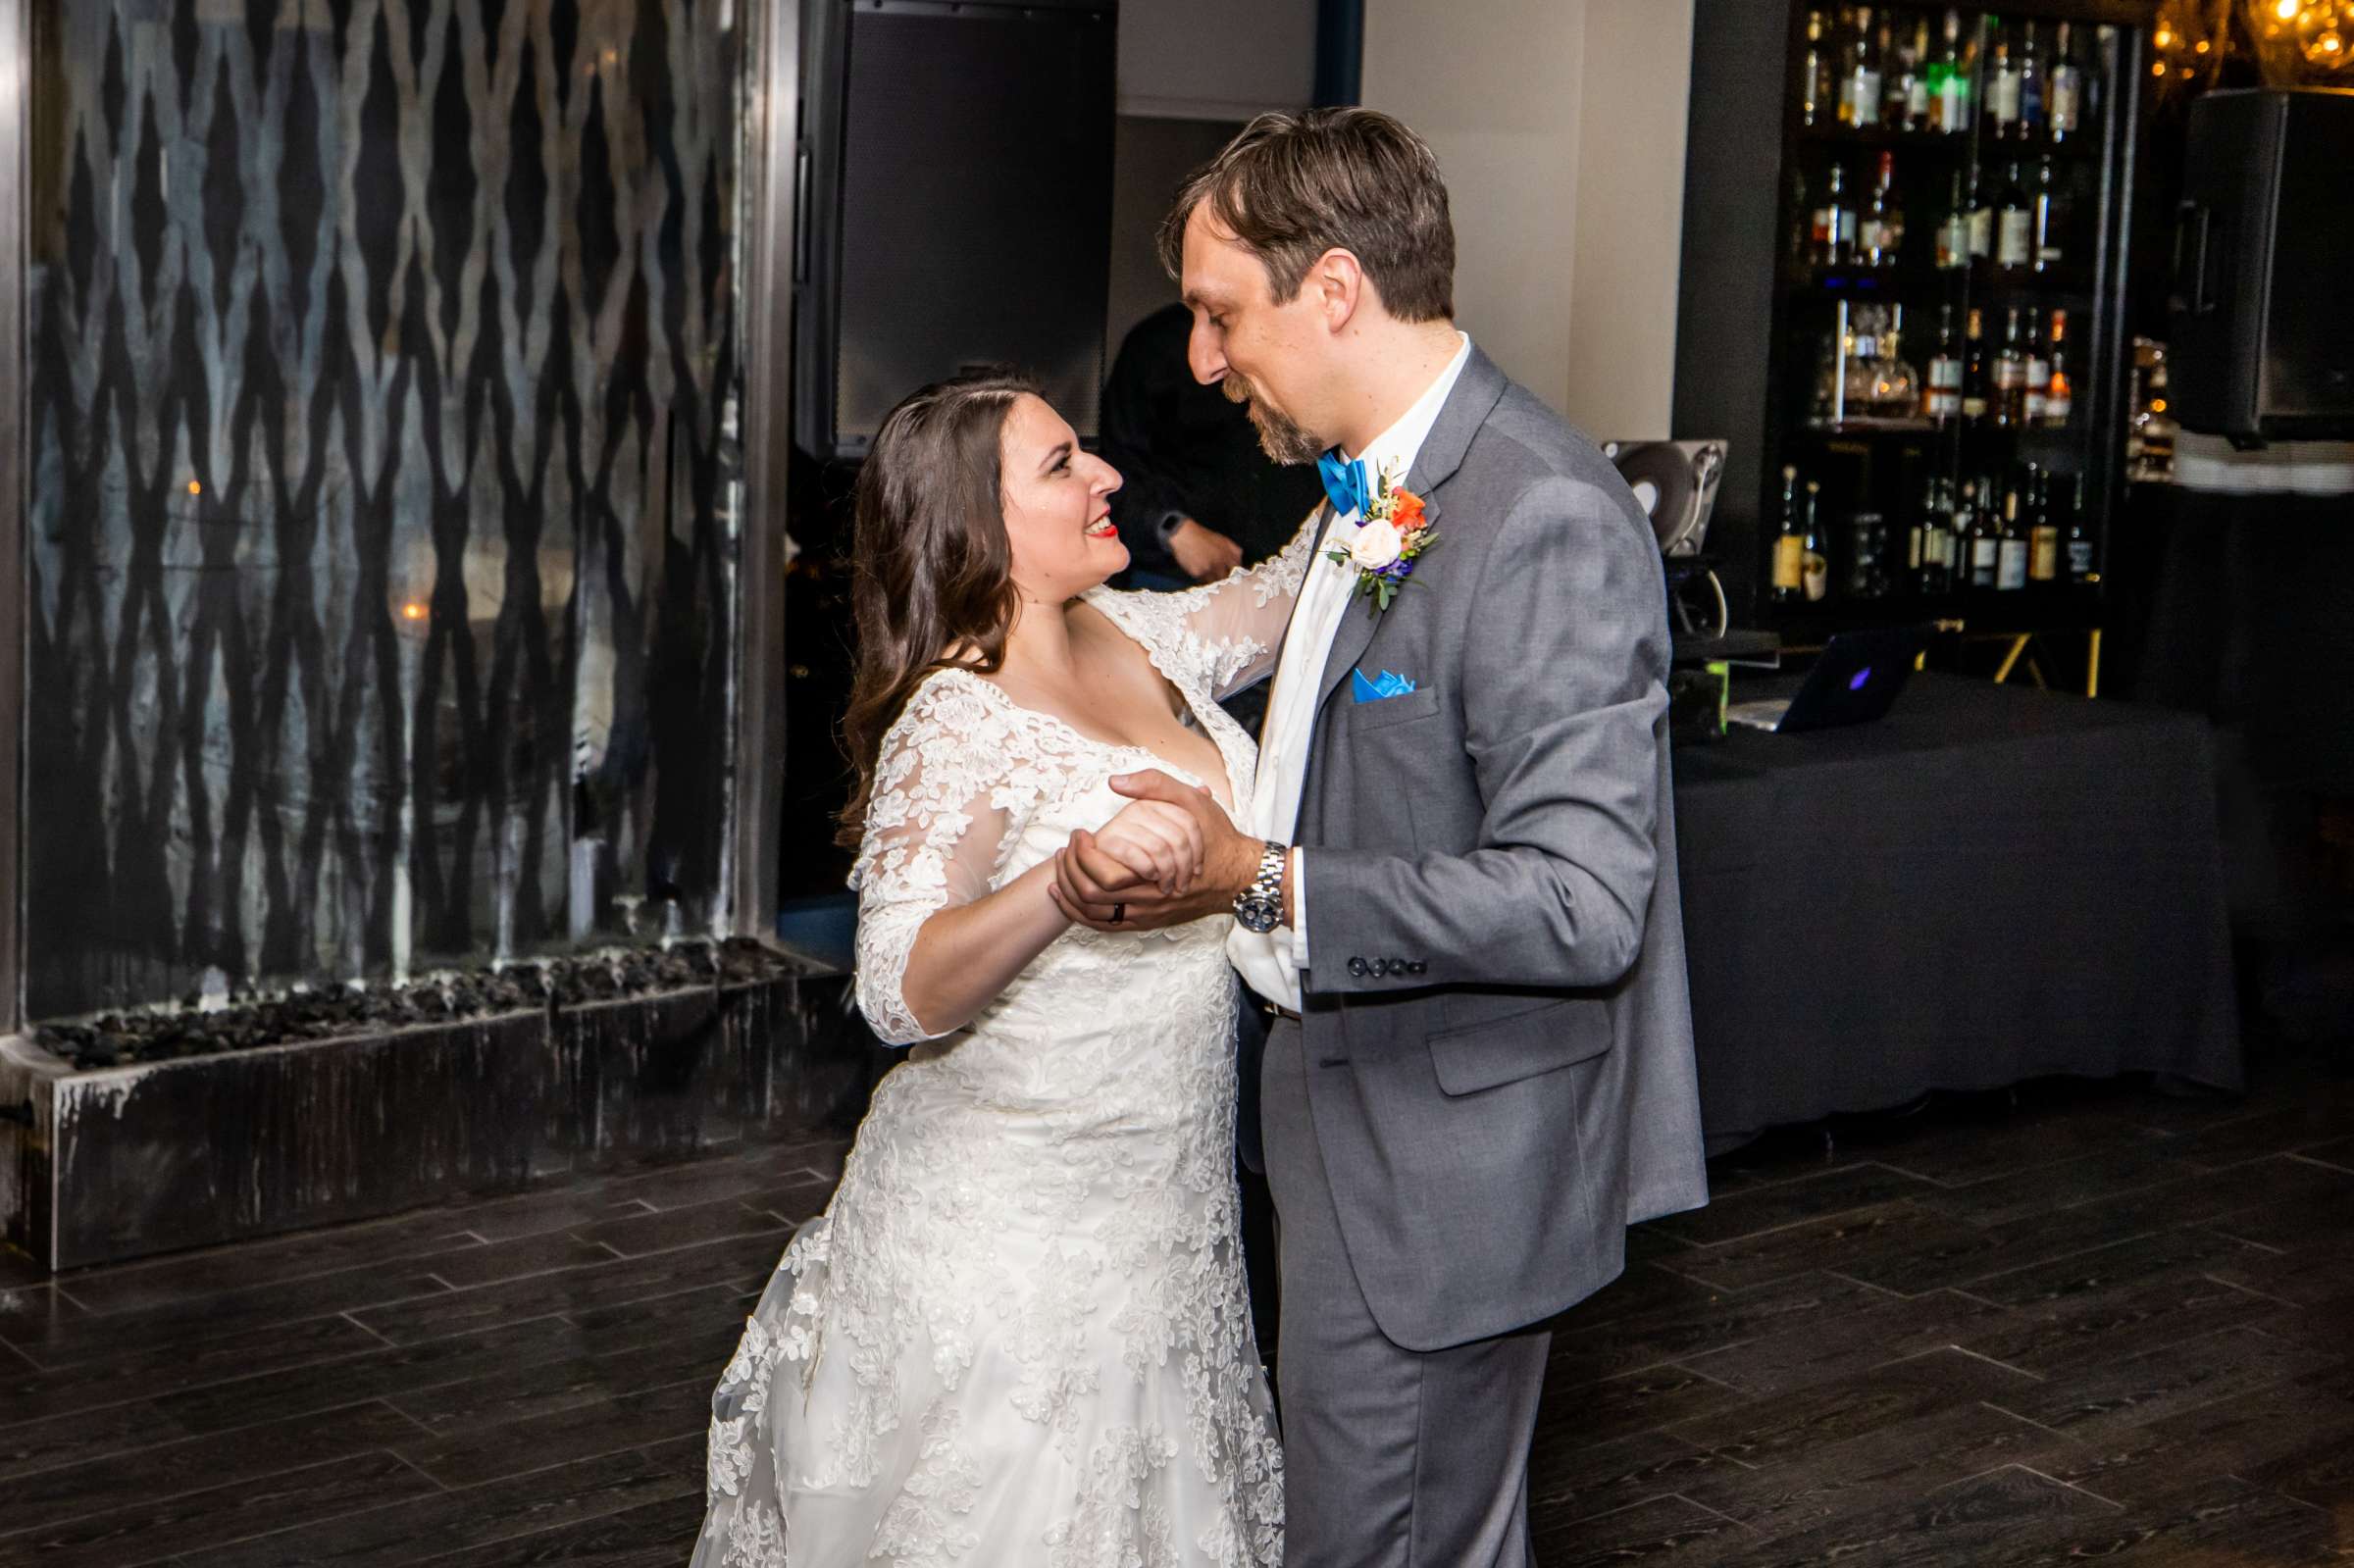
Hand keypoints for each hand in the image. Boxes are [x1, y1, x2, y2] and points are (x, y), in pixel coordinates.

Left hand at [1049, 770, 1260, 931]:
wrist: (1239, 876)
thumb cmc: (1216, 838)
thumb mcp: (1192, 801)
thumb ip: (1154, 786)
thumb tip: (1115, 782)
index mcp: (1154, 872)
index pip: (1102, 874)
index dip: (1080, 855)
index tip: (1079, 834)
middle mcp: (1148, 901)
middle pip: (1090, 898)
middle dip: (1068, 871)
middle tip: (1063, 849)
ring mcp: (1146, 915)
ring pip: (1094, 916)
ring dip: (1069, 894)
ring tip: (1060, 869)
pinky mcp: (1147, 922)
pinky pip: (1106, 926)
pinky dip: (1081, 914)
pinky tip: (1069, 896)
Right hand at [1168, 518, 1244, 581]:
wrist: (1185, 536)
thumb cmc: (1203, 536)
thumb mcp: (1222, 539)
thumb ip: (1234, 549)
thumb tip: (1240, 559)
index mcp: (1226, 555)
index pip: (1236, 569)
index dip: (1236, 573)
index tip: (1234, 575)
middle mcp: (1219, 563)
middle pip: (1225, 578)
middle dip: (1224, 579)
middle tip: (1220, 578)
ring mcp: (1208, 569)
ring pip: (1214, 582)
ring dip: (1213, 580)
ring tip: (1210, 576)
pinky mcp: (1197, 573)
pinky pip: (1202, 580)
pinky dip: (1203, 578)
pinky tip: (1200, 571)